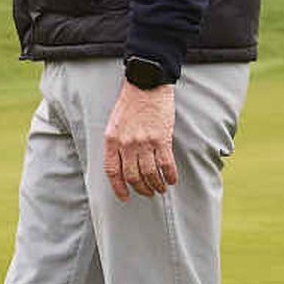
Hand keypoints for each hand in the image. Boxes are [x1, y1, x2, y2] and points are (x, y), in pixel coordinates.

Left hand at [103, 79, 177, 200]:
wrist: (146, 85)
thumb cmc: (130, 104)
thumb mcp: (114, 123)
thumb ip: (116, 143)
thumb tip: (122, 164)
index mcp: (112, 140)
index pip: (113, 171)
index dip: (119, 188)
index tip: (125, 197)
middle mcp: (126, 144)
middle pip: (133, 176)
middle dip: (141, 189)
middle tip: (148, 192)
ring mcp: (144, 142)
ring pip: (150, 174)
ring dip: (156, 185)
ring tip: (161, 188)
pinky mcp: (161, 138)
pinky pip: (166, 164)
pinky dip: (170, 175)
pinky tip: (172, 180)